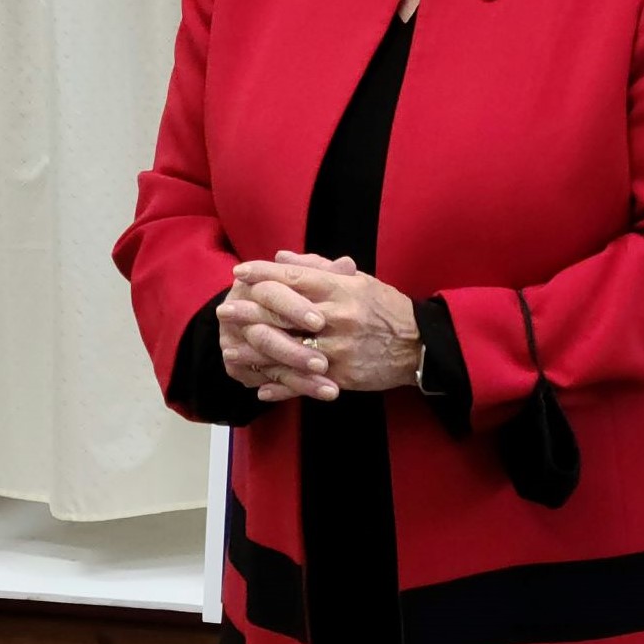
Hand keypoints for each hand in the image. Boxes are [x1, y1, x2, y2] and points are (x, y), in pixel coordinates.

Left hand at [230, 253, 421, 400]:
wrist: (419, 345)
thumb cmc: (386, 309)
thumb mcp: (358, 281)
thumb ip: (320, 269)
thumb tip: (281, 257)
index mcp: (341, 289)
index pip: (294, 277)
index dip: (264, 273)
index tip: (240, 272)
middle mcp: (336, 316)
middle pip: (282, 311)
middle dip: (249, 309)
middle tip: (224, 308)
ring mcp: (337, 347)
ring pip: (286, 348)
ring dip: (255, 349)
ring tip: (230, 348)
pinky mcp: (341, 374)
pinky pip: (303, 381)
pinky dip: (279, 385)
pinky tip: (260, 385)